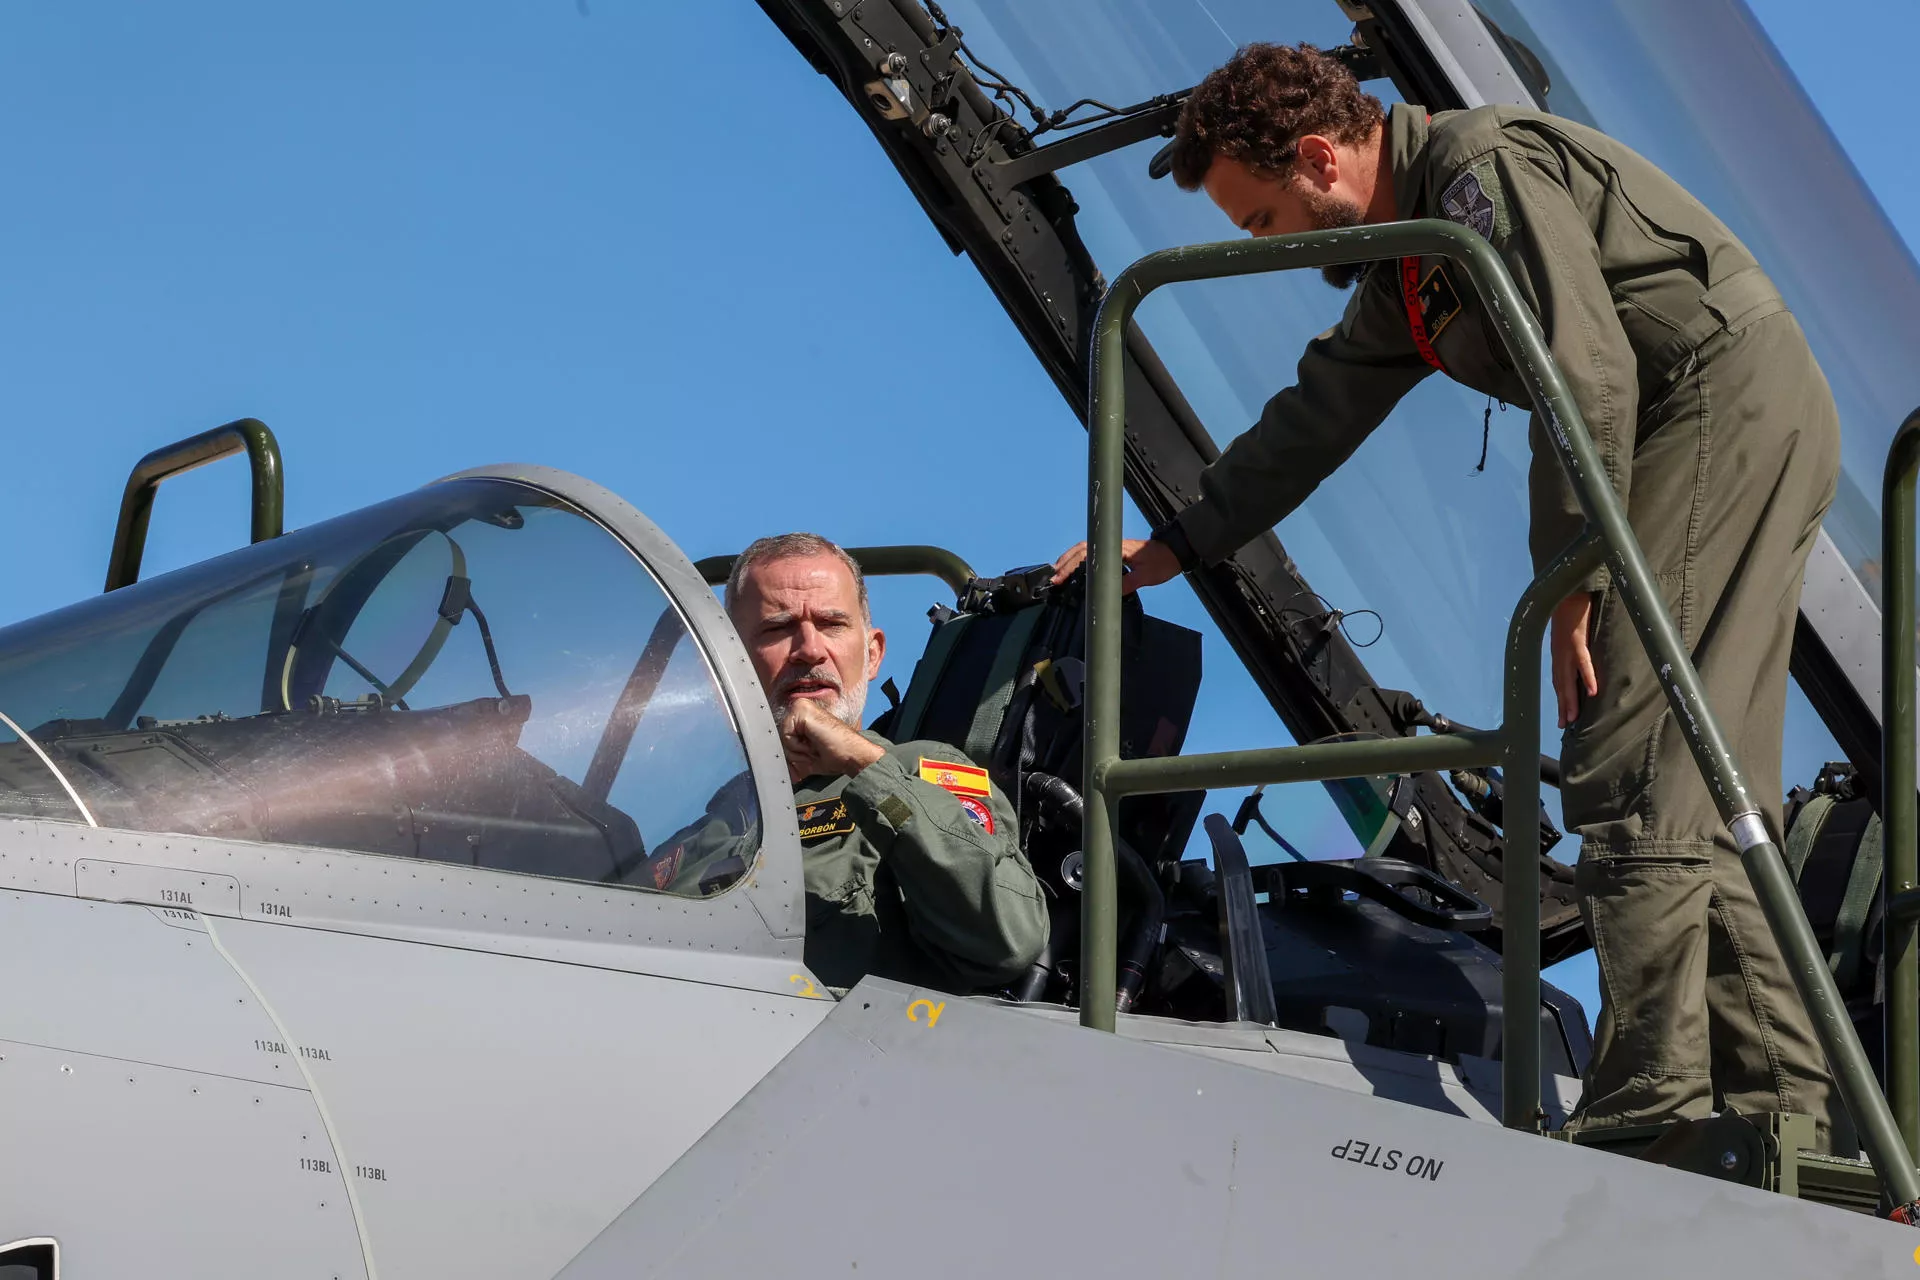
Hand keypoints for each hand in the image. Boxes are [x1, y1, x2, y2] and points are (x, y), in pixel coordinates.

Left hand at [779, 697, 886, 780]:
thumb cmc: (836, 756)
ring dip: (798, 751)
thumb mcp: (807, 755)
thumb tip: (773, 764)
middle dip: (795, 753)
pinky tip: (814, 743)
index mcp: (802, 716)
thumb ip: (791, 754)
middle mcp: (800, 707)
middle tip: (816, 751)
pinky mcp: (801, 709)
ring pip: (782, 737)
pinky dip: (799, 746)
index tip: (812, 754)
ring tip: (816, 747)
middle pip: (780, 737)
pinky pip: (786, 736)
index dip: (793, 752)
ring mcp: (800, 706)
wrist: (853, 754)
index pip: (782, 736)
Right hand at [1049, 538, 1180, 592]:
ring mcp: (1114, 547)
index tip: (1061, 577)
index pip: (1087, 553)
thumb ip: (1128, 584)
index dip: (1071, 564)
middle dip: (1065, 561)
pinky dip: (1081, 560)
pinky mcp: (1117, 552)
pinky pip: (1094, 553)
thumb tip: (1109, 594)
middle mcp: (1113, 545)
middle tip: (1054, 577)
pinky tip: (1077, 569)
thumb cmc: (1164, 562)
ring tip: (1060, 572)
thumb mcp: (1147, 576)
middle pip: (1081, 549)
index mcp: (1117, 549)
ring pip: (1086, 549)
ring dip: (1071, 559)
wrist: (1176, 552)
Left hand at [1551, 591, 1599, 728]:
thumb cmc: (1573, 610)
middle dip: (1562, 706)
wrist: (1568, 589)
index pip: (1559, 681)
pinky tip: (1592, 692)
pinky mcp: (1577, 639)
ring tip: (1573, 717)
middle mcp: (1559, 653)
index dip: (1560, 699)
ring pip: (1568, 678)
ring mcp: (1566, 647)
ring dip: (1570, 699)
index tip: (1562, 718)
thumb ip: (1578, 648)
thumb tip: (1588, 662)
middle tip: (1563, 726)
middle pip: (1560, 684)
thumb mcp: (1573, 632)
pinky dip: (1588, 677)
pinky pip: (1583, 662)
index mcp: (1559, 653)